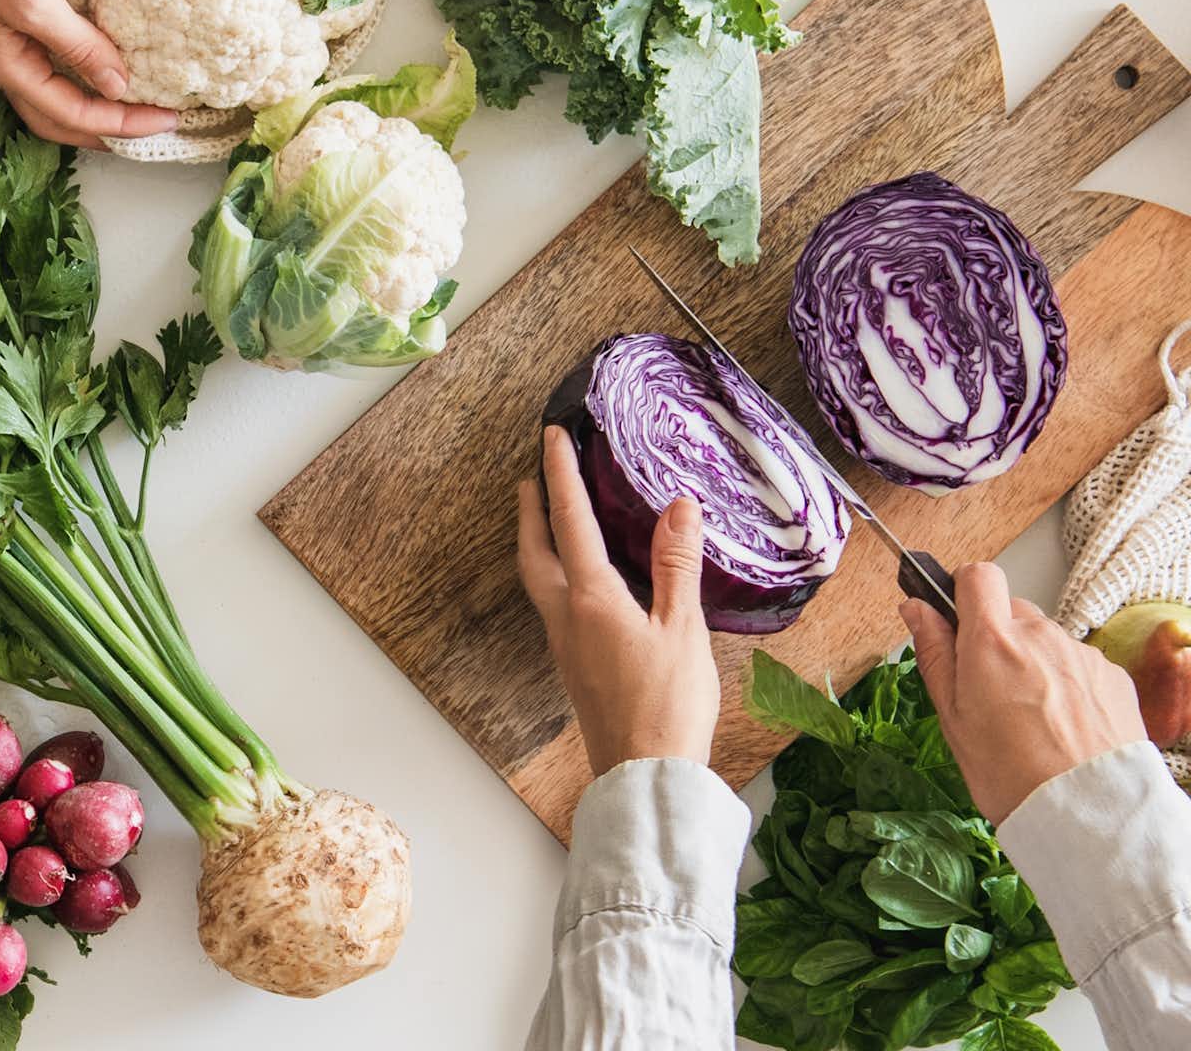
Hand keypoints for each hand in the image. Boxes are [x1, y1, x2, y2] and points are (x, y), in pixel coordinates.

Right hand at [0, 0, 175, 149]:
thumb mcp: (38, 4)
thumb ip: (79, 48)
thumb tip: (117, 87)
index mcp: (9, 68)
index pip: (72, 115)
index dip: (120, 123)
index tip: (166, 118)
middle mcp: (8, 62)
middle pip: (59, 116)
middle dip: (104, 128)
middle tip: (151, 126)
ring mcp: (10, 39)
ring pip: (57, 89)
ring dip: (93, 101)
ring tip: (133, 103)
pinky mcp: (17, 14)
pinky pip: (56, 56)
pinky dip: (84, 67)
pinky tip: (106, 59)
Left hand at [517, 426, 719, 774]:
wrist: (644, 775)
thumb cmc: (667, 705)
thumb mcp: (682, 628)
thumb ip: (676, 565)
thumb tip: (677, 506)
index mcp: (590, 599)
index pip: (570, 521)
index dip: (561, 475)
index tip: (550, 437)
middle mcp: (566, 618)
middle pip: (535, 551)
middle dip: (530, 510)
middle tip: (529, 477)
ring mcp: (566, 645)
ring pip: (539, 580)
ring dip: (538, 543)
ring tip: (545, 520)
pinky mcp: (575, 667)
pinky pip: (555, 606)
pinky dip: (556, 576)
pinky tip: (578, 582)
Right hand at [903, 562, 1143, 822]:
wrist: (1086, 814)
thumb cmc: (1010, 774)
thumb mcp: (952, 717)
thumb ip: (934, 653)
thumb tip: (916, 609)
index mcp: (992, 642)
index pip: (977, 576)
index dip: (962, 589)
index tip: (956, 616)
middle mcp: (1041, 636)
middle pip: (1012, 611)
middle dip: (997, 637)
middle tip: (989, 688)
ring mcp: (1081, 654)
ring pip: (1046, 640)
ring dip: (1034, 662)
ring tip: (1031, 717)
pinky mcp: (1112, 675)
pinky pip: (1078, 664)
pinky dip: (1067, 684)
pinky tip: (1063, 725)